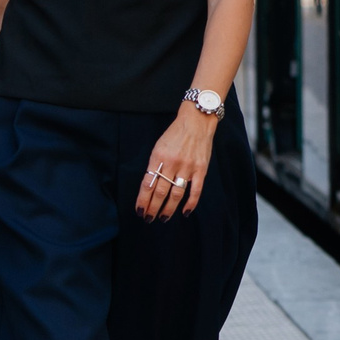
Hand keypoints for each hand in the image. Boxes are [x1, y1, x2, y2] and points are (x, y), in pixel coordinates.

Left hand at [138, 105, 218, 220]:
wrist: (196, 121)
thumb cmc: (175, 134)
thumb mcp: (159, 146)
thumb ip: (155, 165)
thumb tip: (149, 186)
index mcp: (158, 158)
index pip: (147, 184)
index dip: (143, 200)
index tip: (139, 210)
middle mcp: (172, 164)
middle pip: (160, 192)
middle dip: (152, 208)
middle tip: (148, 218)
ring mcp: (187, 167)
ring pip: (176, 194)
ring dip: (168, 208)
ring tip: (163, 218)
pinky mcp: (200, 169)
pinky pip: (195, 191)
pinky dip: (190, 203)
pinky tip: (184, 212)